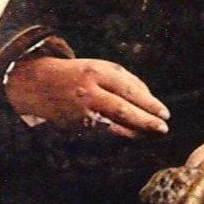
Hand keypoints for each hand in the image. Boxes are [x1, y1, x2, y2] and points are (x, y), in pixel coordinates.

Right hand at [3, 56, 169, 138]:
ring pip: (113, 125)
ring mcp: (80, 111)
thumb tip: (149, 98)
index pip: (128, 88)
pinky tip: (132, 136)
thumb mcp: (100, 67)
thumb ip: (125, 79)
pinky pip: (102, 133)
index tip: (165, 112)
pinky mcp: (75, 126)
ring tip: (150, 134)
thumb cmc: (78, 73)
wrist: (39, 84)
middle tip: (163, 127)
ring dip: (135, 132)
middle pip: (122, 109)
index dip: (148, 102)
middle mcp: (88, 91)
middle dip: (145, 120)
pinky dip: (119, 136)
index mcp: (95, 71)